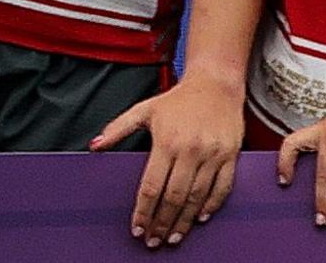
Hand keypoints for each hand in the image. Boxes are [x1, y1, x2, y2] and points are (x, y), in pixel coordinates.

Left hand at [92, 71, 242, 247]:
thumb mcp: (144, 110)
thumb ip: (118, 128)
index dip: (143, 211)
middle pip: (174, 197)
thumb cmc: (178, 100)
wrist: (216, 84)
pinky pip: (222, 188)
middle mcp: (190, 149)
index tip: (137, 228)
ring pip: (197, 197)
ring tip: (174, 237)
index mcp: (167, 141)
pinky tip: (199, 219)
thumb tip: (95, 145)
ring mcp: (212, 154)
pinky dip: (210, 206)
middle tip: (154, 241)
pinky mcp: (231, 156)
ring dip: (184, 221)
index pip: (152, 186)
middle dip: (162, 223)